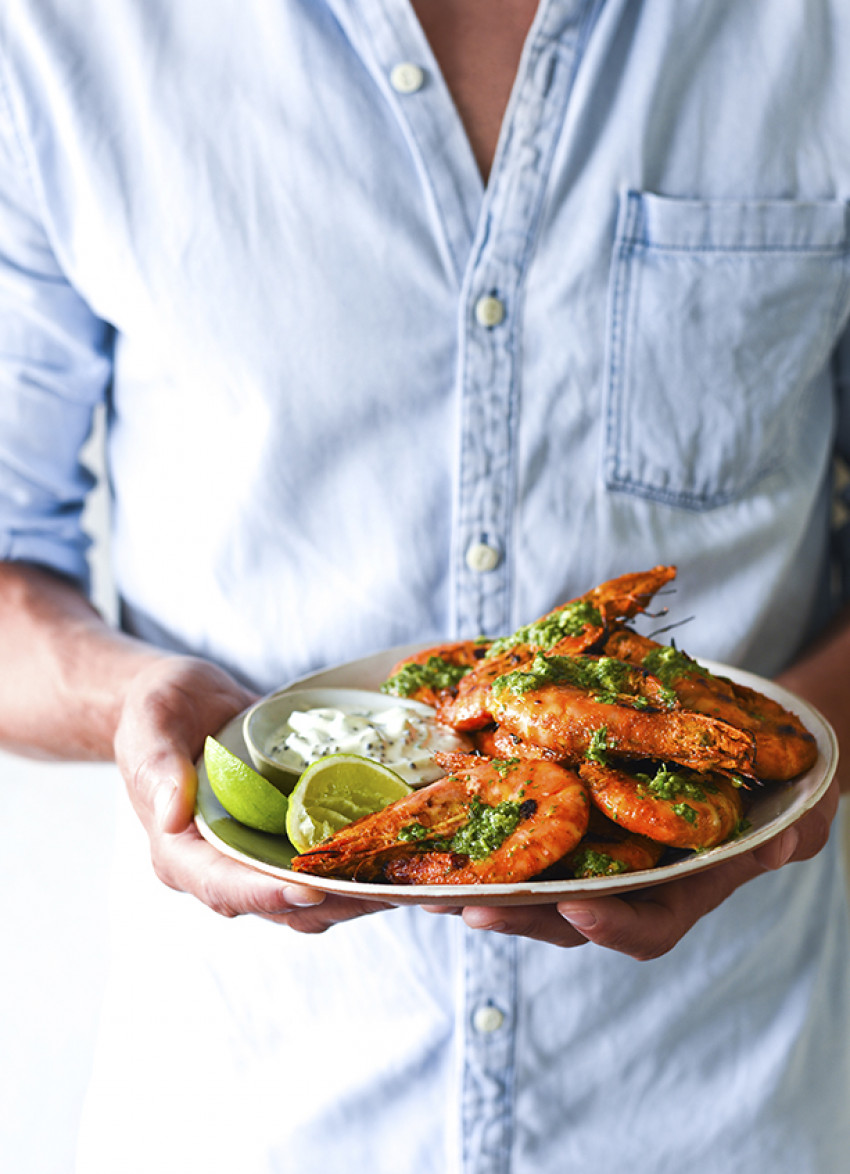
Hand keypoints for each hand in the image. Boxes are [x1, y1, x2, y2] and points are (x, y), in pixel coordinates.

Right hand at [114, 656, 393, 930]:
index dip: (266, 893)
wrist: (185, 702)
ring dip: (358, 892)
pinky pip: (328, 868)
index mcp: (180, 853)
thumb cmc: (159, 708)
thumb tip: (172, 813)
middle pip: (280, 905)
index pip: (223, 888)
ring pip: (313, 898)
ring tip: (406, 876)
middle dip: (334, 901)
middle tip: (386, 889)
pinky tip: (403, 847)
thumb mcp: (150, 720)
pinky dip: (363, 864)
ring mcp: (259, 858)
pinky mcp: (289, 841)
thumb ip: (156, 763)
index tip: (311, 890)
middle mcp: (222, 867)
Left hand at [433, 776, 838, 957]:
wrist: (758, 742)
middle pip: (571, 912)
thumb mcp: (801, 804)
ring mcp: (602, 845)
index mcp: (686, 884)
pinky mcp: (576, 808)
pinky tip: (447, 815)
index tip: (576, 910)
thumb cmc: (783, 780)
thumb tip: (779, 842)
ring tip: (428, 883)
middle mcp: (636, 874)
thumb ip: (793, 830)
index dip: (614, 926)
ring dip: (484, 883)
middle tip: (468, 907)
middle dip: (519, 914)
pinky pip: (528, 829)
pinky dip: (489, 830)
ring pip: (537, 877)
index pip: (650, 923)